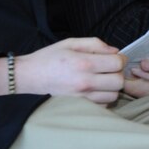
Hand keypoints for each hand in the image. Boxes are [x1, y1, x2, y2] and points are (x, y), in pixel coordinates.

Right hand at [0, 37, 125, 103]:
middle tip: (109, 69)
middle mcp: (85, 82)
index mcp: (84, 63)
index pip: (117, 63)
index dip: (120, 58)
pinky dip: (104, 97)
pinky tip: (95, 89)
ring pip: (113, 95)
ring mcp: (82, 97)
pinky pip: (103, 105)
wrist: (29, 77)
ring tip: (102, 79)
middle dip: (118, 73)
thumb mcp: (71, 42)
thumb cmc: (49, 57)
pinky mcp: (79, 106)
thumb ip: (95, 44)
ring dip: (112, 87)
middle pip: (119, 81)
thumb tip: (115, 51)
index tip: (114, 57)